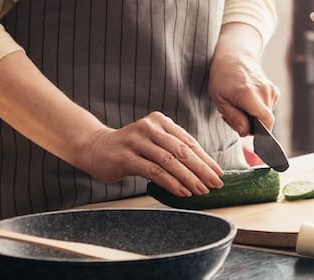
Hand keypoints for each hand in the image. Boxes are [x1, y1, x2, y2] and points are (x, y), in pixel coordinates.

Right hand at [85, 112, 223, 196]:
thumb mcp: (153, 141)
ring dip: (188, 178)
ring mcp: (137, 141)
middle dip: (201, 169)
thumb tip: (202, 169)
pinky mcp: (126, 157)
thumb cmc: (130, 148)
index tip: (218, 173)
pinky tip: (182, 192)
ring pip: (169, 162)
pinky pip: (154, 171)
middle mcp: (150, 127)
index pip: (188, 141)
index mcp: (160, 121)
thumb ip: (173, 148)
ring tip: (201, 190)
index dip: (205, 158)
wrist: (95, 147)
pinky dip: (171, 182)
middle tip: (215, 183)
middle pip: (182, 151)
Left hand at [208, 48, 279, 135]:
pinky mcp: (274, 91)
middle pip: (265, 121)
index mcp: (249, 93)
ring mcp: (271, 90)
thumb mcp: (219, 99)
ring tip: (240, 106)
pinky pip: (268, 109)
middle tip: (234, 116)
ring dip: (253, 117)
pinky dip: (258, 110)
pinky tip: (248, 101)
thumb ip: (233, 117)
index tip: (250, 134)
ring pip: (266, 115)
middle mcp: (264, 91)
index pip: (266, 120)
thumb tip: (246, 132)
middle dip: (251, 125)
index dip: (261, 132)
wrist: (235, 56)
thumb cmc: (223, 77)